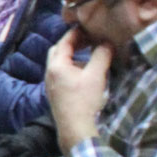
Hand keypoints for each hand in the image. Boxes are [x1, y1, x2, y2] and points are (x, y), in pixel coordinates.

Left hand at [46, 27, 111, 149]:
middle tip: (88, 39)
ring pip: (60, 64)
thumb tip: (107, 42)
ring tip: (90, 54)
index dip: (76, 33)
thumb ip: (101, 55)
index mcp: (56, 66)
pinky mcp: (55, 94)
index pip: (64, 42)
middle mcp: (49, 74)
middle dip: (72, 43)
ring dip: (73, 56)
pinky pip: (62, 74)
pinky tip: (86, 73)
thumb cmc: (85, 102)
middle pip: (58, 51)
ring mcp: (51, 85)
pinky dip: (72, 67)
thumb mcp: (96, 75)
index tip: (88, 27)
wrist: (76, 129)